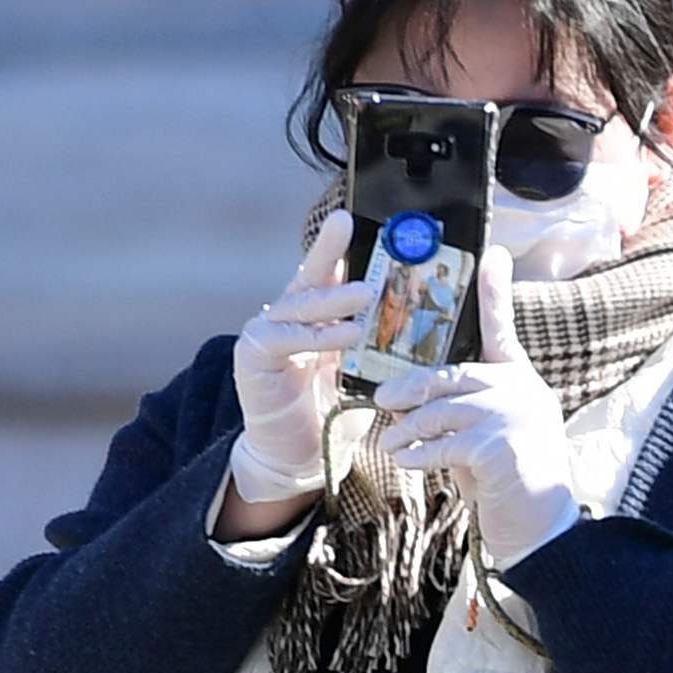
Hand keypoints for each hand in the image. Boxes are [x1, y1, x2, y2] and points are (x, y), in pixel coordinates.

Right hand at [221, 212, 361, 532]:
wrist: (297, 459)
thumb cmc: (332, 412)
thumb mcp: (362, 370)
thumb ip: (377, 341)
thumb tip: (419, 314)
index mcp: (311, 316)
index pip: (325, 271)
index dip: (336, 244)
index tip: (350, 214)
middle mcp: (285, 318)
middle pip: (308, 276)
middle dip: (329, 251)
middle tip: (350, 228)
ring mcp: (265, 335)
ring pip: (299, 305)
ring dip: (332, 298)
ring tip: (366, 295)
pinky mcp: (253, 358)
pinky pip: (286, 339)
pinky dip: (318, 335)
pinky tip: (347, 334)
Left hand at [363, 240, 587, 566]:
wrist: (540, 532)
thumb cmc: (510, 487)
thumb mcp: (488, 441)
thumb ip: (466, 416)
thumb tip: (415, 409)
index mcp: (520, 383)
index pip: (505, 329)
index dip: (497, 292)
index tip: (494, 253)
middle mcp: (521, 392)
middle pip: (450, 376)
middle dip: (409, 388)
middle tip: (380, 400)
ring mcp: (513, 417)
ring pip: (440, 411)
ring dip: (408, 429)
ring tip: (390, 443)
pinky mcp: (500, 447)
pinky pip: (445, 443)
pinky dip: (421, 454)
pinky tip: (409, 463)